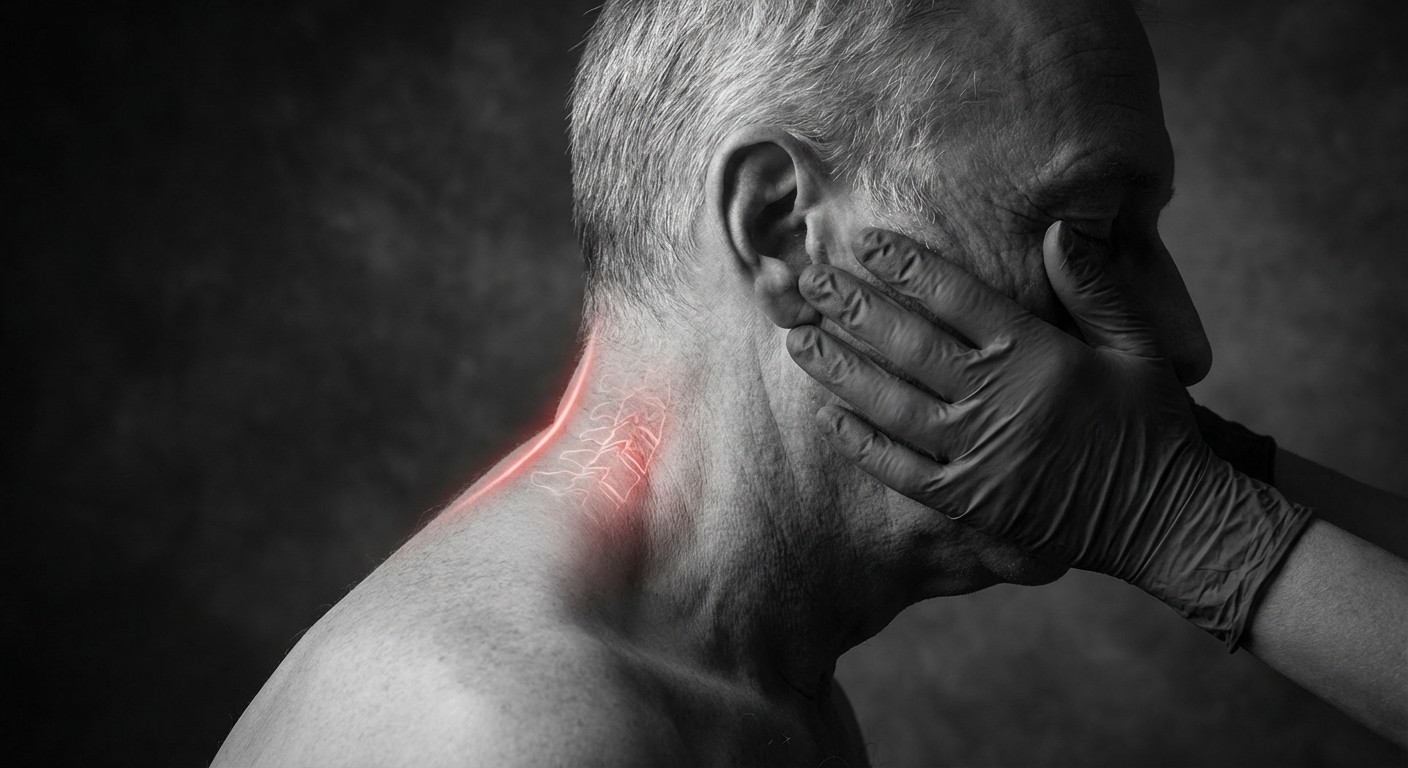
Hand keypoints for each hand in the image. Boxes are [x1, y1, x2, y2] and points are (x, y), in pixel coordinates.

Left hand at [787, 222, 1311, 648]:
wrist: (1166, 518)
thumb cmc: (1152, 424)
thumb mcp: (1138, 345)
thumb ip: (1093, 287)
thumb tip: (1057, 228)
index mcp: (1036, 355)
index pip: (956, 298)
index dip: (905, 266)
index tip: (864, 242)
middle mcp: (998, 402)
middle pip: (908, 345)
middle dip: (852, 308)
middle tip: (806, 281)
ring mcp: (977, 455)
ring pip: (890, 403)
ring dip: (840, 370)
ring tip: (799, 339)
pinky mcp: (968, 500)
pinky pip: (899, 468)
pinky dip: (861, 441)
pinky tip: (828, 415)